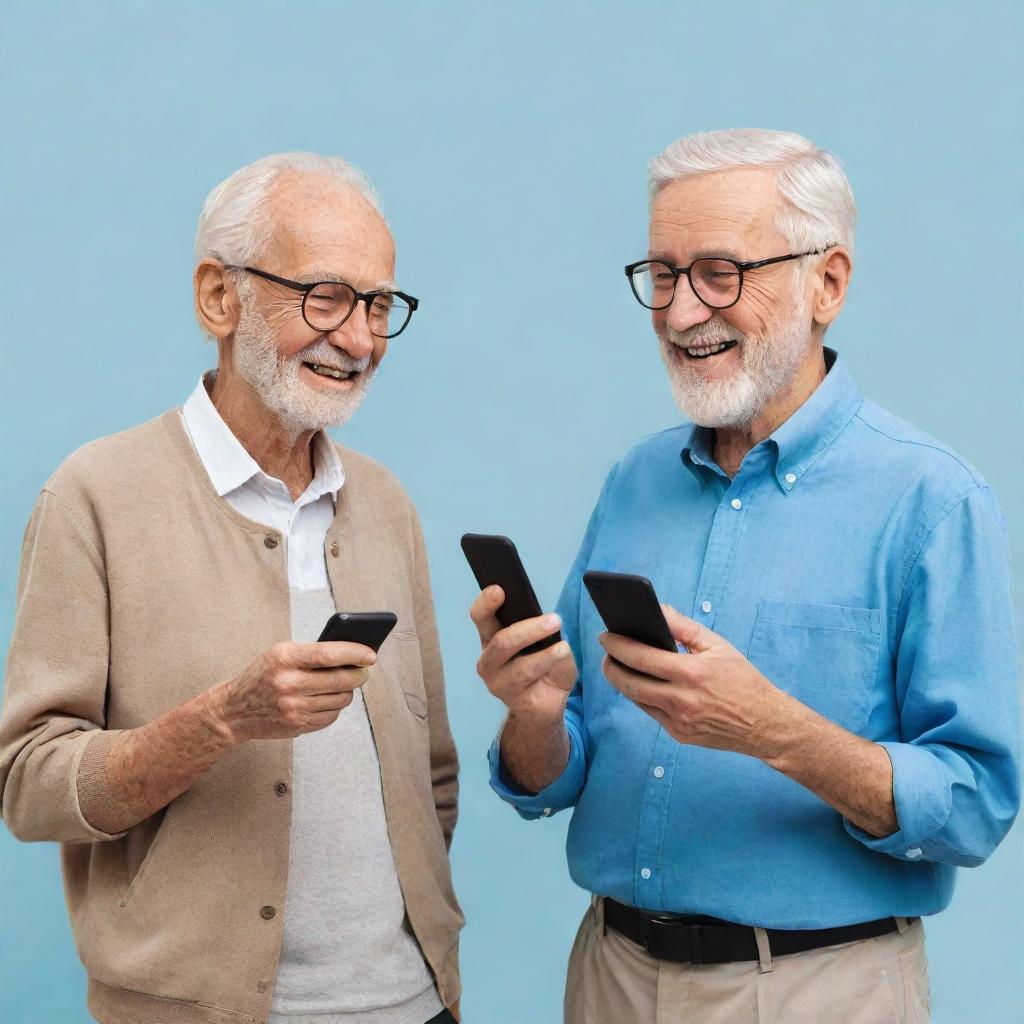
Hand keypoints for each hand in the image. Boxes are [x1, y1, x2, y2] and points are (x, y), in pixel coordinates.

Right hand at [210, 641, 376, 743]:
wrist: (235, 710)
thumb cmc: (262, 675)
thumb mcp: (280, 653)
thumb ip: (311, 653)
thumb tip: (350, 655)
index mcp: (284, 658)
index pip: (329, 654)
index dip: (355, 653)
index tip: (371, 654)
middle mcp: (289, 684)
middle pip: (340, 680)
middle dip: (359, 675)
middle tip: (364, 671)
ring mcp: (294, 708)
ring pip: (340, 699)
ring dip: (348, 691)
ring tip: (344, 684)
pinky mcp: (298, 725)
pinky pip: (331, 716)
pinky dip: (336, 707)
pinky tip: (329, 699)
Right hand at [470, 585, 576, 725]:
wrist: (544, 707)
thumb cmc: (543, 667)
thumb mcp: (544, 642)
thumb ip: (542, 630)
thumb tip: (551, 621)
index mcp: (491, 639)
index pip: (481, 617)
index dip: (486, 603)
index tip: (499, 589)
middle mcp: (489, 661)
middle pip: (500, 641)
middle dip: (528, 629)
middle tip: (555, 619)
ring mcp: (498, 683)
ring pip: (519, 665)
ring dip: (545, 654)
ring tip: (563, 645)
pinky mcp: (514, 700)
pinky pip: (532, 680)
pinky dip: (549, 663)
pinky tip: (562, 654)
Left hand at [599, 604, 791, 758]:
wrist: (765, 724)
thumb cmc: (742, 679)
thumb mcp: (717, 646)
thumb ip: (683, 627)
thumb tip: (657, 611)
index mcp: (691, 673)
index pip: (640, 657)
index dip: (617, 646)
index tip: (606, 635)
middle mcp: (681, 700)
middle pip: (628, 683)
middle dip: (610, 665)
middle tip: (607, 652)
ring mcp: (679, 721)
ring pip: (636, 700)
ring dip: (622, 681)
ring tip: (618, 665)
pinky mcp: (679, 734)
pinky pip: (651, 713)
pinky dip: (642, 696)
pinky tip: (642, 683)